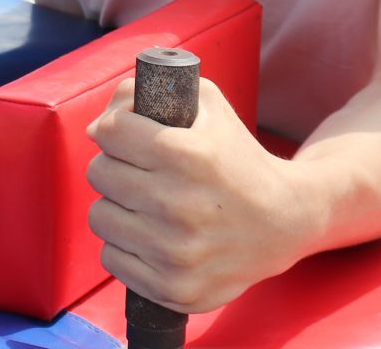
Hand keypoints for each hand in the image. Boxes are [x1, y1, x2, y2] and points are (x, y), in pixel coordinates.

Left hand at [84, 77, 310, 313]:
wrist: (286, 221)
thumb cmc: (237, 158)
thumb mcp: (205, 105)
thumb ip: (143, 93)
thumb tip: (94, 128)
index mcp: (188, 155)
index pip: (110, 132)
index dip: (116, 129)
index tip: (130, 136)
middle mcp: (179, 205)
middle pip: (99, 172)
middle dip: (116, 165)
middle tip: (142, 172)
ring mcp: (176, 253)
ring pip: (100, 216)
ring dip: (117, 207)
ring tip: (147, 205)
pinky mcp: (174, 288)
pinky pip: (111, 258)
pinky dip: (125, 246)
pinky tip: (153, 237)